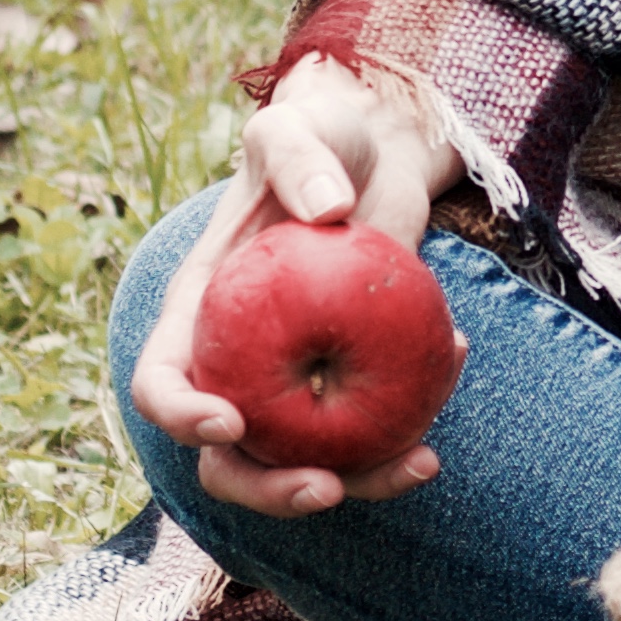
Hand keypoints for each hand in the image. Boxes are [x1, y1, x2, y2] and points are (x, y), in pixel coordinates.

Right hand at [130, 56, 453, 516]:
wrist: (377, 155)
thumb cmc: (320, 139)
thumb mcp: (299, 129)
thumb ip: (300, 159)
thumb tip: (327, 210)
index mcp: (195, 315)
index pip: (161, 383)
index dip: (181, 416)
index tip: (232, 421)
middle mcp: (238, 363)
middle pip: (226, 458)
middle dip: (267, 490)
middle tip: (325, 489)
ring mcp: (296, 380)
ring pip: (306, 463)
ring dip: (363, 479)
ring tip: (423, 461)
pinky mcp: (355, 380)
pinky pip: (374, 425)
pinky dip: (416, 418)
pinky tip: (459, 359)